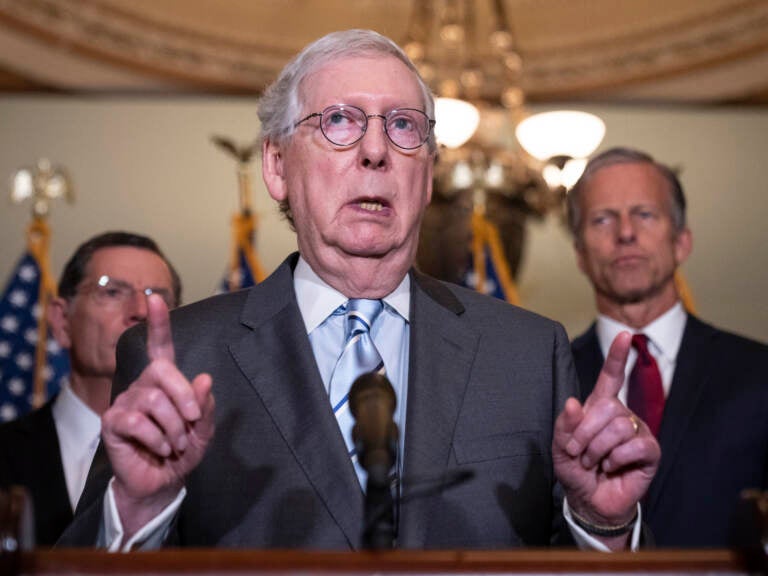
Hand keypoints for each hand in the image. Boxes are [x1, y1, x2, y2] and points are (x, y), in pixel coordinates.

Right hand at [101, 294, 214, 536]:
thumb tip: (204, 378)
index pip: (160, 347)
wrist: (163, 483)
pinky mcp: (112, 423)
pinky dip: (157, 438)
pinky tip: (160, 449)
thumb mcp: (203, 429)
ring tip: (176, 444)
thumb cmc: (183, 451)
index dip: (159, 324)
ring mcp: (125, 402)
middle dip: (184, 396)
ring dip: (173, 427)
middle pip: (161, 371)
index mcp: (165, 382)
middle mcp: (142, 386)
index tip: (155, 297)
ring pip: (153, 400)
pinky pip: (137, 422)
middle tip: (193, 421)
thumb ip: (205, 406)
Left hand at [553, 332, 659, 537]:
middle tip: (578, 453)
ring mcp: (637, 431)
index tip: (625, 335)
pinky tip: (612, 467)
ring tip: (594, 462)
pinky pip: (635, 445)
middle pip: (608, 407)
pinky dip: (617, 459)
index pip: (611, 377)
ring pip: (619, 427)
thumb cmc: (575, 469)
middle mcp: (621, 415)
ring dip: (598, 449)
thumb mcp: (561, 447)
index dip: (618, 357)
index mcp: (600, 407)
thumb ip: (564, 425)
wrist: (590, 501)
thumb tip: (573, 402)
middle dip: (585, 432)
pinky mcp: (650, 451)